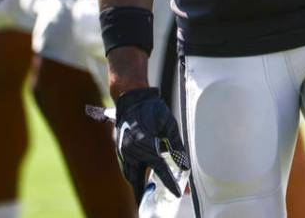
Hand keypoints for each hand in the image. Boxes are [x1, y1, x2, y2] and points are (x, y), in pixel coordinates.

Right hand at [113, 87, 188, 204]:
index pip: (160, 170)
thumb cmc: (153, 109)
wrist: (132, 98)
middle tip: (152, 205)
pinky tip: (140, 179)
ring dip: (138, 185)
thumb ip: (177, 147)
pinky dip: (134, 175)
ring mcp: (123, 150)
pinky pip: (127, 167)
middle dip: (145, 194)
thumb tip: (184, 166)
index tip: (179, 193)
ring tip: (147, 195)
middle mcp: (132, 151)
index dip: (170, 183)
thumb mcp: (170, 125)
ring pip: (131, 175)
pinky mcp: (120, 149)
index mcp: (146, 145)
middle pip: (139, 180)